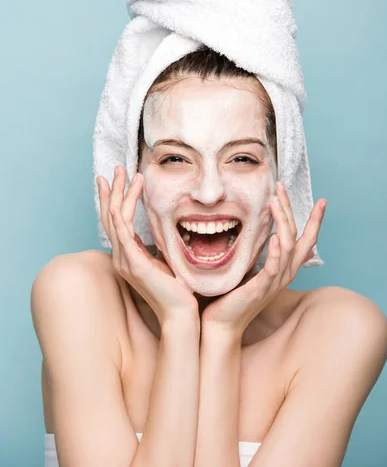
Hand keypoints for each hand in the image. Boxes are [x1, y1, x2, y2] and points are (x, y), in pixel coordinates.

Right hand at [97, 165, 197, 325]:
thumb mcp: (164, 259)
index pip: (116, 221)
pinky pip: (122, 238)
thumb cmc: (176, 289)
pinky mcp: (135, 267)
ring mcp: (126, 262)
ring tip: (126, 174)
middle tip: (117, 168)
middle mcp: (122, 257)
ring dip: (119, 196)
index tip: (117, 178)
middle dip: (113, 190)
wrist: (181, 313)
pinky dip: (117, 220)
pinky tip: (115, 204)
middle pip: (111, 217)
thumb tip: (163, 229)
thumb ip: (157, 245)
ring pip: (116, 221)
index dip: (115, 198)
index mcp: (128, 255)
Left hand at [201, 182, 326, 336]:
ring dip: (282, 223)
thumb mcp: (252, 268)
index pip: (304, 239)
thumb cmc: (233, 295)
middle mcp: (284, 273)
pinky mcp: (261, 289)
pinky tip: (274, 237)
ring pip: (288, 247)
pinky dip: (276, 252)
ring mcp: (274, 282)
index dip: (314, 220)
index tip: (322, 200)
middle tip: (281, 186)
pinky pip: (273, 268)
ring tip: (274, 202)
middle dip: (291, 210)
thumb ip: (262, 252)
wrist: (222, 323)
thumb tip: (264, 232)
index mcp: (283, 267)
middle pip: (296, 236)